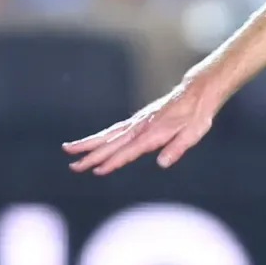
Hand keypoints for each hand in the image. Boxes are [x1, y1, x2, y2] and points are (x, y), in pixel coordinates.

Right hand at [64, 81, 219, 174]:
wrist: (196, 93)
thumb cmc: (197, 115)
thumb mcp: (194, 133)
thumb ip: (177, 148)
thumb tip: (162, 163)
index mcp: (153, 133)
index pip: (128, 151)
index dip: (113, 161)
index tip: (97, 170)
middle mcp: (140, 127)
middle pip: (112, 144)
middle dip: (91, 156)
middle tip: (73, 166)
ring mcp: (137, 123)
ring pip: (108, 135)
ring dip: (88, 143)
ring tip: (68, 149)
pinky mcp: (137, 120)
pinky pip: (114, 130)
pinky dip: (100, 137)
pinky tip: (90, 143)